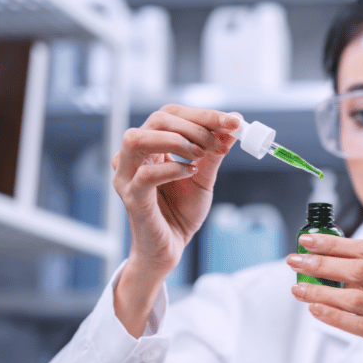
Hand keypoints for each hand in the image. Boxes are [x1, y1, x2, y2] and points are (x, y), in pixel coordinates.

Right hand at [112, 105, 239, 335]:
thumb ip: (215, 151)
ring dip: (176, 141)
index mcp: (151, 145)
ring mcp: (127, 176)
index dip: (204, 114)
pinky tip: (190, 172)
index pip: (173, 114)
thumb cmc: (181, 211)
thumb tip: (235, 123)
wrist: (171, 248)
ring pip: (137, 139)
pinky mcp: (132, 198)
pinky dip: (172, 169)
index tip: (234, 121)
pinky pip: (145, 175)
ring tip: (200, 155)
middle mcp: (133, 156)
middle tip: (219, 144)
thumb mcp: (204, 176)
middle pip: (157, 119)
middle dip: (196, 126)